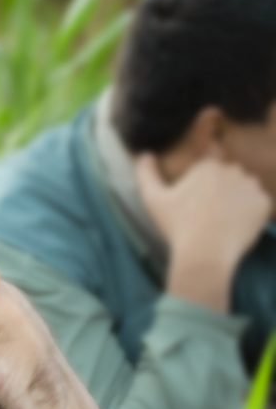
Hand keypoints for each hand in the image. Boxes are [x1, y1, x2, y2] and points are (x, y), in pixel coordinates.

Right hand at [136, 154, 270, 267]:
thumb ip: (146, 174)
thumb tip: (144, 155)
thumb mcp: (153, 199)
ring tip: (222, 218)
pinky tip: (235, 224)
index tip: (198, 193)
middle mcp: (233, 170)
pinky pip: (258, 202)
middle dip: (221, 186)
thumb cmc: (177, 226)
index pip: (211, 158)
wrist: (205, 253)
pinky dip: (250, 211)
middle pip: (229, 173)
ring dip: (237, 196)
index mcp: (208, 166)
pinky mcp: (264, 203)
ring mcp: (251, 186)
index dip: (205, 176)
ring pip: (245, 187)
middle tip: (207, 209)